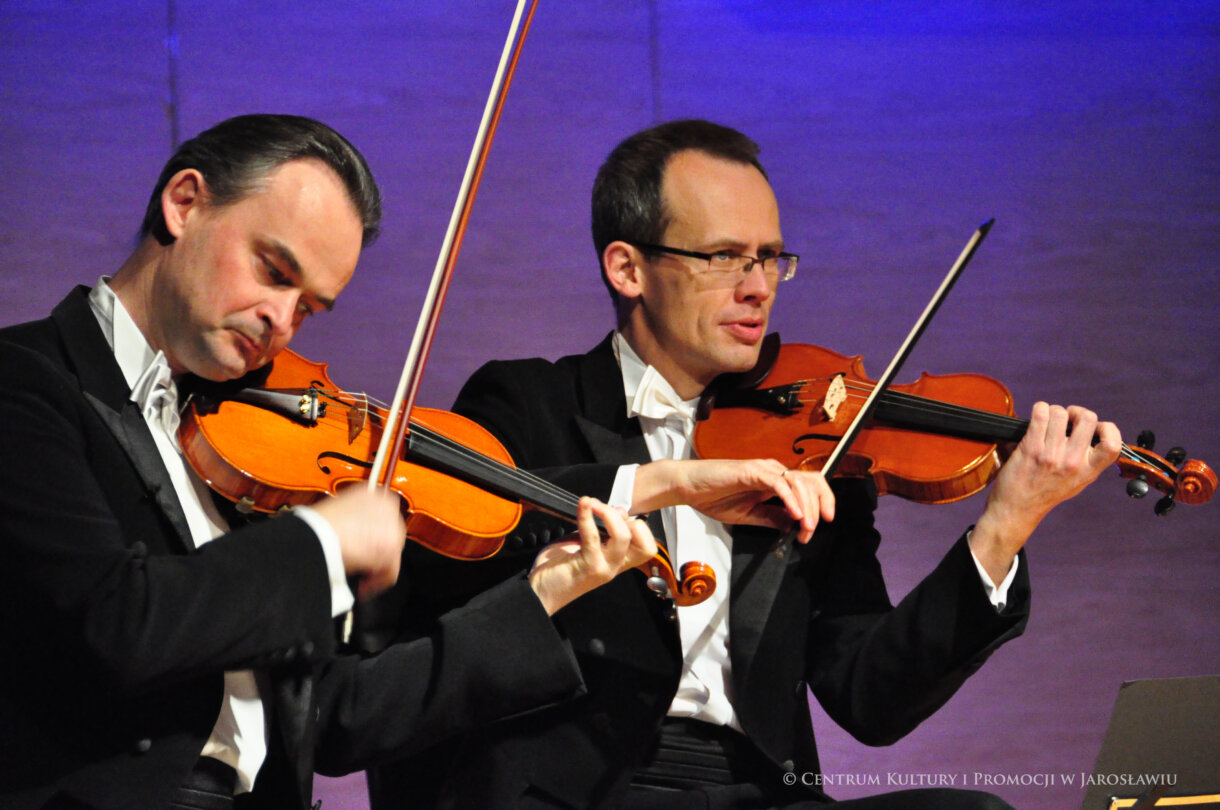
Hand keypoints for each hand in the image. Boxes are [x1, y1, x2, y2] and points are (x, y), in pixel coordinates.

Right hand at [311, 486, 406, 600]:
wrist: (313, 534)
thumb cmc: (316, 527)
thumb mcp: (337, 514)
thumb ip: (353, 521)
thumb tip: (355, 537)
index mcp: (371, 492)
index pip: (381, 518)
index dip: (372, 537)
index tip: (363, 548)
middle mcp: (386, 505)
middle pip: (390, 536)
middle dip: (376, 554)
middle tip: (361, 565)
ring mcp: (391, 526)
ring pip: (391, 555)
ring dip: (375, 568)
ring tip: (359, 576)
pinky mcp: (391, 547)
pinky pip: (390, 572)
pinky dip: (376, 582)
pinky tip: (363, 585)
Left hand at [528, 497, 657, 614]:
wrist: (540, 593)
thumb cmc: (560, 569)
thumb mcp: (586, 545)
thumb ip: (602, 530)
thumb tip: (616, 511)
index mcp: (618, 562)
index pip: (648, 548)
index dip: (639, 527)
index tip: (618, 515)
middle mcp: (615, 566)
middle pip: (646, 546)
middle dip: (631, 521)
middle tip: (607, 511)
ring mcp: (603, 568)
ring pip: (623, 537)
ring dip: (608, 513)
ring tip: (592, 504)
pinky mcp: (587, 565)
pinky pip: (592, 536)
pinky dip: (587, 516)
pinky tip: (583, 505)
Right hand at [632, 458, 834, 543]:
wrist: (688, 487)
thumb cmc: (712, 496)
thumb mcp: (748, 515)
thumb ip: (771, 518)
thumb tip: (792, 525)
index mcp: (774, 481)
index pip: (808, 487)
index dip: (819, 505)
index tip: (816, 528)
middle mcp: (773, 471)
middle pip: (811, 482)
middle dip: (819, 507)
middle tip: (811, 532)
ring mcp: (764, 469)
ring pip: (799, 483)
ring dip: (807, 507)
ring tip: (806, 527)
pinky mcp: (752, 470)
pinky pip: (779, 483)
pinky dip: (791, 499)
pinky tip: (794, 515)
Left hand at [971, 402, 1120, 582]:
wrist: (1016, 510)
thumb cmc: (1045, 494)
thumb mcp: (1077, 482)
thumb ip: (1087, 461)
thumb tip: (1094, 434)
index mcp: (1088, 471)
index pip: (1113, 444)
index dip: (1108, 429)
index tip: (1095, 428)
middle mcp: (1073, 462)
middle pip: (1087, 418)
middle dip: (1076, 412)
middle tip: (1067, 419)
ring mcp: (1052, 455)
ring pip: (1060, 413)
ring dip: (1053, 411)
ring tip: (1048, 420)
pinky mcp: (1030, 449)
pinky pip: (1040, 414)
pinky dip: (1039, 409)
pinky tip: (1037, 416)